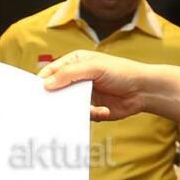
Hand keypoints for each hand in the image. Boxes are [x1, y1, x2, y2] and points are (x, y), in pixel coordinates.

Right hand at [40, 50, 159, 119]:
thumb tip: (46, 84)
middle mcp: (77, 79)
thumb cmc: (122, 72)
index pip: (52, 72)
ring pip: (68, 106)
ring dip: (74, 110)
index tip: (35, 93)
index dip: (42, 82)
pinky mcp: (92, 109)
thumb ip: (70, 74)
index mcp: (75, 63)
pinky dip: (92, 115)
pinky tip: (104, 111)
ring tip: (85, 110)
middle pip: (57, 91)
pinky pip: (82, 116)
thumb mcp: (94, 68)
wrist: (144, 90)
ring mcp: (84, 95)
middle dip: (56, 100)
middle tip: (51, 108)